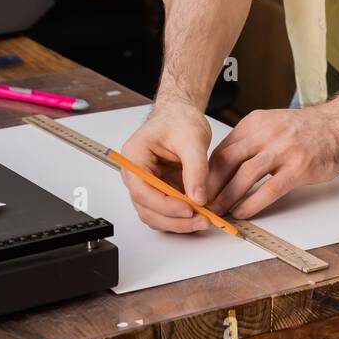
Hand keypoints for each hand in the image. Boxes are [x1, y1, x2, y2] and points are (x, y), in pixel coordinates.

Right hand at [119, 100, 212, 232]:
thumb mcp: (192, 138)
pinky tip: (199, 216)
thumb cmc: (179, 119)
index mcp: (134, 156)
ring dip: (179, 223)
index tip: (189, 208)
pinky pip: (166, 212)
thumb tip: (199, 198)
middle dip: (175, 219)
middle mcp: (135, 174)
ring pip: (156, 215)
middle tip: (202, 220)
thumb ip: (196, 168)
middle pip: (147, 208)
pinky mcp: (159, 191)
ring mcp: (146, 185)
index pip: (141, 189)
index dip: (165, 204)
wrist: (181, 115)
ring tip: (204, 220)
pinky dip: (182, 219)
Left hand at [205, 100, 338, 220]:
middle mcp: (266, 133)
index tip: (200, 189)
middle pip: (227, 162)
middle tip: (201, 205)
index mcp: (255, 122)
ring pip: (244, 176)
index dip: (207, 173)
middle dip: (210, 187)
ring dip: (227, 198)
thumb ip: (250, 140)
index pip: (222, 149)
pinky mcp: (299, 167)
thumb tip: (224, 166)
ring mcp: (283, 150)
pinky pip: (268, 189)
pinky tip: (243, 213)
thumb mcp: (273, 123)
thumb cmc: (308, 130)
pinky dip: (252, 203)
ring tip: (218, 213)